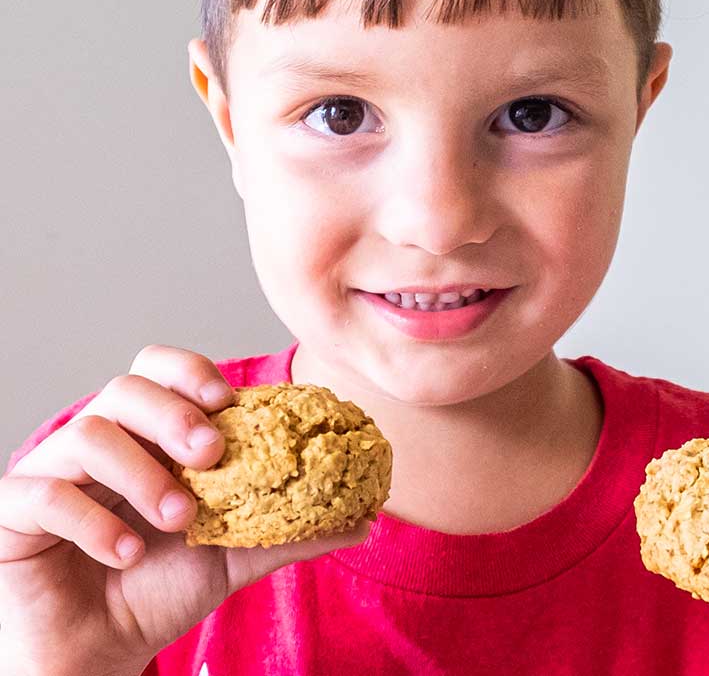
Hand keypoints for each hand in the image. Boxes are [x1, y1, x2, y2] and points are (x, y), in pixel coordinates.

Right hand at [0, 345, 370, 675]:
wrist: (100, 653)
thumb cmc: (160, 586)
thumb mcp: (235, 554)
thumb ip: (293, 530)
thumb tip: (366, 515)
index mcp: (148, 434)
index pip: (160, 369)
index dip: (191, 372)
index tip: (229, 401)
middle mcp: (100, 440)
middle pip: (125, 387)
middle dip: (173, 411)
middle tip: (211, 453)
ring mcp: (53, 472)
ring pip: (88, 431)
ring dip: (140, 471)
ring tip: (176, 517)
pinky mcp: (15, 513)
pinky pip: (41, 493)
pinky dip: (89, 519)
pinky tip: (122, 554)